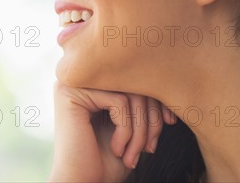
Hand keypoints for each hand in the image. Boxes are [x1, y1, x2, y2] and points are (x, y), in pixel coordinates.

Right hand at [48, 82, 176, 181]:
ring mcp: (73, 83)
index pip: (135, 78)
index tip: (169, 124)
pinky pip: (119, 101)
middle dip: (151, 119)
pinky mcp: (70, 94)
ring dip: (140, 129)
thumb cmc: (105, 162)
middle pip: (134, 83)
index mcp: (93, 82)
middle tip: (149, 149)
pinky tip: (117, 149)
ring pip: (129, 92)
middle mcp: (81, 78)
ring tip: (133, 154)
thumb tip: (167, 78)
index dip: (158, 101)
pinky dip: (126, 130)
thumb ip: (142, 100)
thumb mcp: (132, 125)